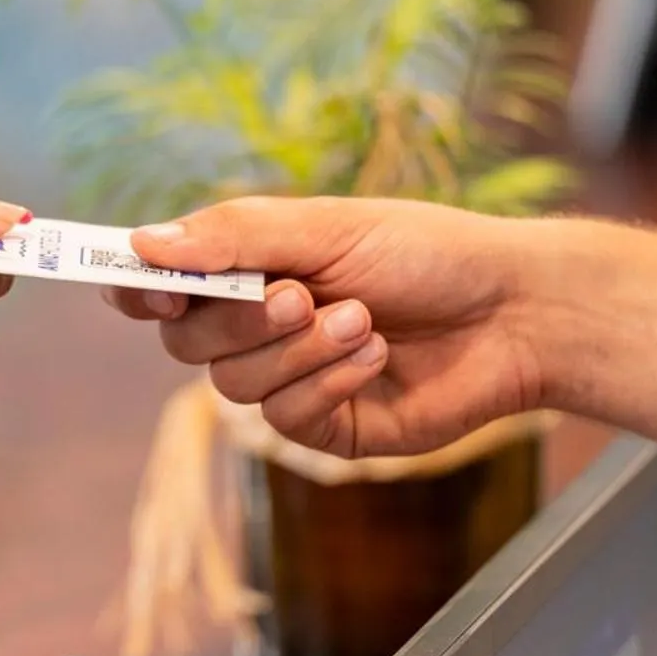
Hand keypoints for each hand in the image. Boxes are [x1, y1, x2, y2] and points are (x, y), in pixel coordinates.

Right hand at [105, 197, 541, 458]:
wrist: (515, 309)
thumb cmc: (427, 253)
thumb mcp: (326, 227)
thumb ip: (235, 237)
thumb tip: (142, 244)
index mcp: (251, 269)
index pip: (165, 288)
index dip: (141, 290)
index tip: (152, 288)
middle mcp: (260, 328)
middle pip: (186, 342)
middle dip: (238, 318)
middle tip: (299, 294)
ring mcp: (291, 381)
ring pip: (234, 386)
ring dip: (297, 350)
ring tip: (362, 319)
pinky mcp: (328, 427)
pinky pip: (287, 419)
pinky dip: (329, 381)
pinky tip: (375, 353)